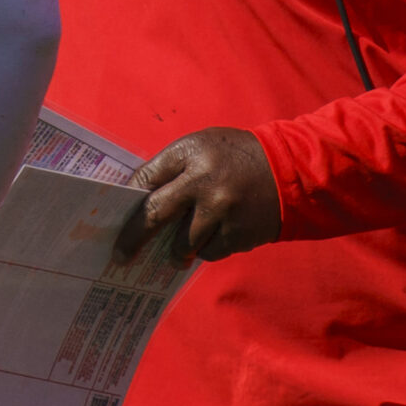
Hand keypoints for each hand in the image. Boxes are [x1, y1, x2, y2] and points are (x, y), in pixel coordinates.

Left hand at [114, 127, 280, 262]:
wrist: (292, 170)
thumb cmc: (238, 157)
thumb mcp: (204, 148)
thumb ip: (174, 169)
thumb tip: (138, 199)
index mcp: (190, 153)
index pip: (146, 178)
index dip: (128, 199)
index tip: (113, 218)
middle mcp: (203, 180)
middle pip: (154, 215)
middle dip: (133, 239)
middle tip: (120, 257)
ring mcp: (221, 209)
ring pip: (182, 242)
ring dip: (177, 250)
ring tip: (176, 253)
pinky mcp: (238, 233)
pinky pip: (209, 252)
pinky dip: (207, 248)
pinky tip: (218, 235)